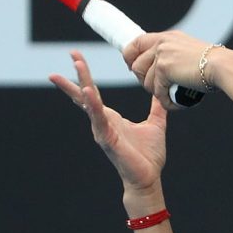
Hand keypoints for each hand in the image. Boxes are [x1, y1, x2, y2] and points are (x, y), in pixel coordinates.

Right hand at [49, 51, 167, 201]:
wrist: (148, 179)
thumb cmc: (148, 156)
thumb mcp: (155, 124)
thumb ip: (156, 107)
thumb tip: (161, 92)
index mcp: (111, 118)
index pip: (93, 92)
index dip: (84, 75)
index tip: (76, 57)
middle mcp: (103, 122)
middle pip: (86, 93)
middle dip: (78, 73)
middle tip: (72, 53)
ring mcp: (102, 131)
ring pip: (89, 103)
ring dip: (82, 83)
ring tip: (77, 65)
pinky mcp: (107, 139)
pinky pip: (99, 119)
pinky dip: (92, 105)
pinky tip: (87, 92)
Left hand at [123, 31, 211, 109]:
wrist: (221, 66)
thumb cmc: (213, 65)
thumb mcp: (188, 54)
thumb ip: (173, 57)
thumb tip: (161, 71)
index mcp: (167, 37)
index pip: (136, 43)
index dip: (130, 57)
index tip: (133, 68)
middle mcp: (162, 43)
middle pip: (136, 65)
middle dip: (144, 81)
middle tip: (159, 89)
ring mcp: (161, 54)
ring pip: (146, 82)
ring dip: (158, 93)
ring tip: (172, 96)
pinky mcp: (163, 67)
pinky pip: (157, 92)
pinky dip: (167, 101)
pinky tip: (177, 102)